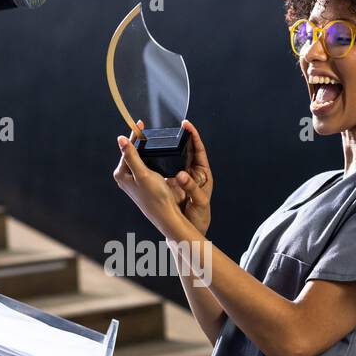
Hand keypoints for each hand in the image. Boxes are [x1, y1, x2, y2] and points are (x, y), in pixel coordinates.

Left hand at [114, 121, 186, 237]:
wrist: (166, 215)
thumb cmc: (155, 196)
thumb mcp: (143, 173)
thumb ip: (131, 156)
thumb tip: (120, 139)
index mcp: (121, 174)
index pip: (127, 149)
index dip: (134, 135)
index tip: (140, 123)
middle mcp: (124, 178)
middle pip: (131, 154)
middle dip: (139, 142)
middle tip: (146, 129)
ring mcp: (133, 181)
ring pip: (138, 160)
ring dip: (144, 150)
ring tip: (151, 139)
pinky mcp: (142, 184)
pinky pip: (144, 166)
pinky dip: (149, 159)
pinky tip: (156, 155)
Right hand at [170, 119, 212, 233]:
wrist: (191, 230)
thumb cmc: (200, 216)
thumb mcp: (199, 201)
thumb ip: (191, 187)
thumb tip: (180, 175)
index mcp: (203, 173)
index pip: (199, 149)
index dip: (194, 136)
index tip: (187, 125)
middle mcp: (193, 172)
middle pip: (187, 150)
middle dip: (180, 137)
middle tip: (172, 126)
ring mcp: (183, 176)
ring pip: (176, 157)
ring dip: (169, 147)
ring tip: (161, 137)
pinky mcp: (173, 182)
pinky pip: (167, 167)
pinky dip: (161, 160)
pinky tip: (153, 154)